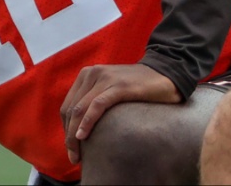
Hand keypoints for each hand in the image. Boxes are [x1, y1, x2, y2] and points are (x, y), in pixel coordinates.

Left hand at [59, 63, 180, 164]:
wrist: (165, 74)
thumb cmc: (138, 88)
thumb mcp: (110, 90)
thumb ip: (95, 101)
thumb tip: (80, 129)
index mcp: (87, 75)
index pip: (67, 106)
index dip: (66, 129)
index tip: (71, 148)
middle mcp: (92, 74)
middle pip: (71, 110)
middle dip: (68, 136)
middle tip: (73, 157)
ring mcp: (105, 78)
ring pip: (80, 109)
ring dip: (74, 135)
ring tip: (77, 154)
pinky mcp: (119, 86)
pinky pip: (97, 105)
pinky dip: (87, 122)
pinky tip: (83, 136)